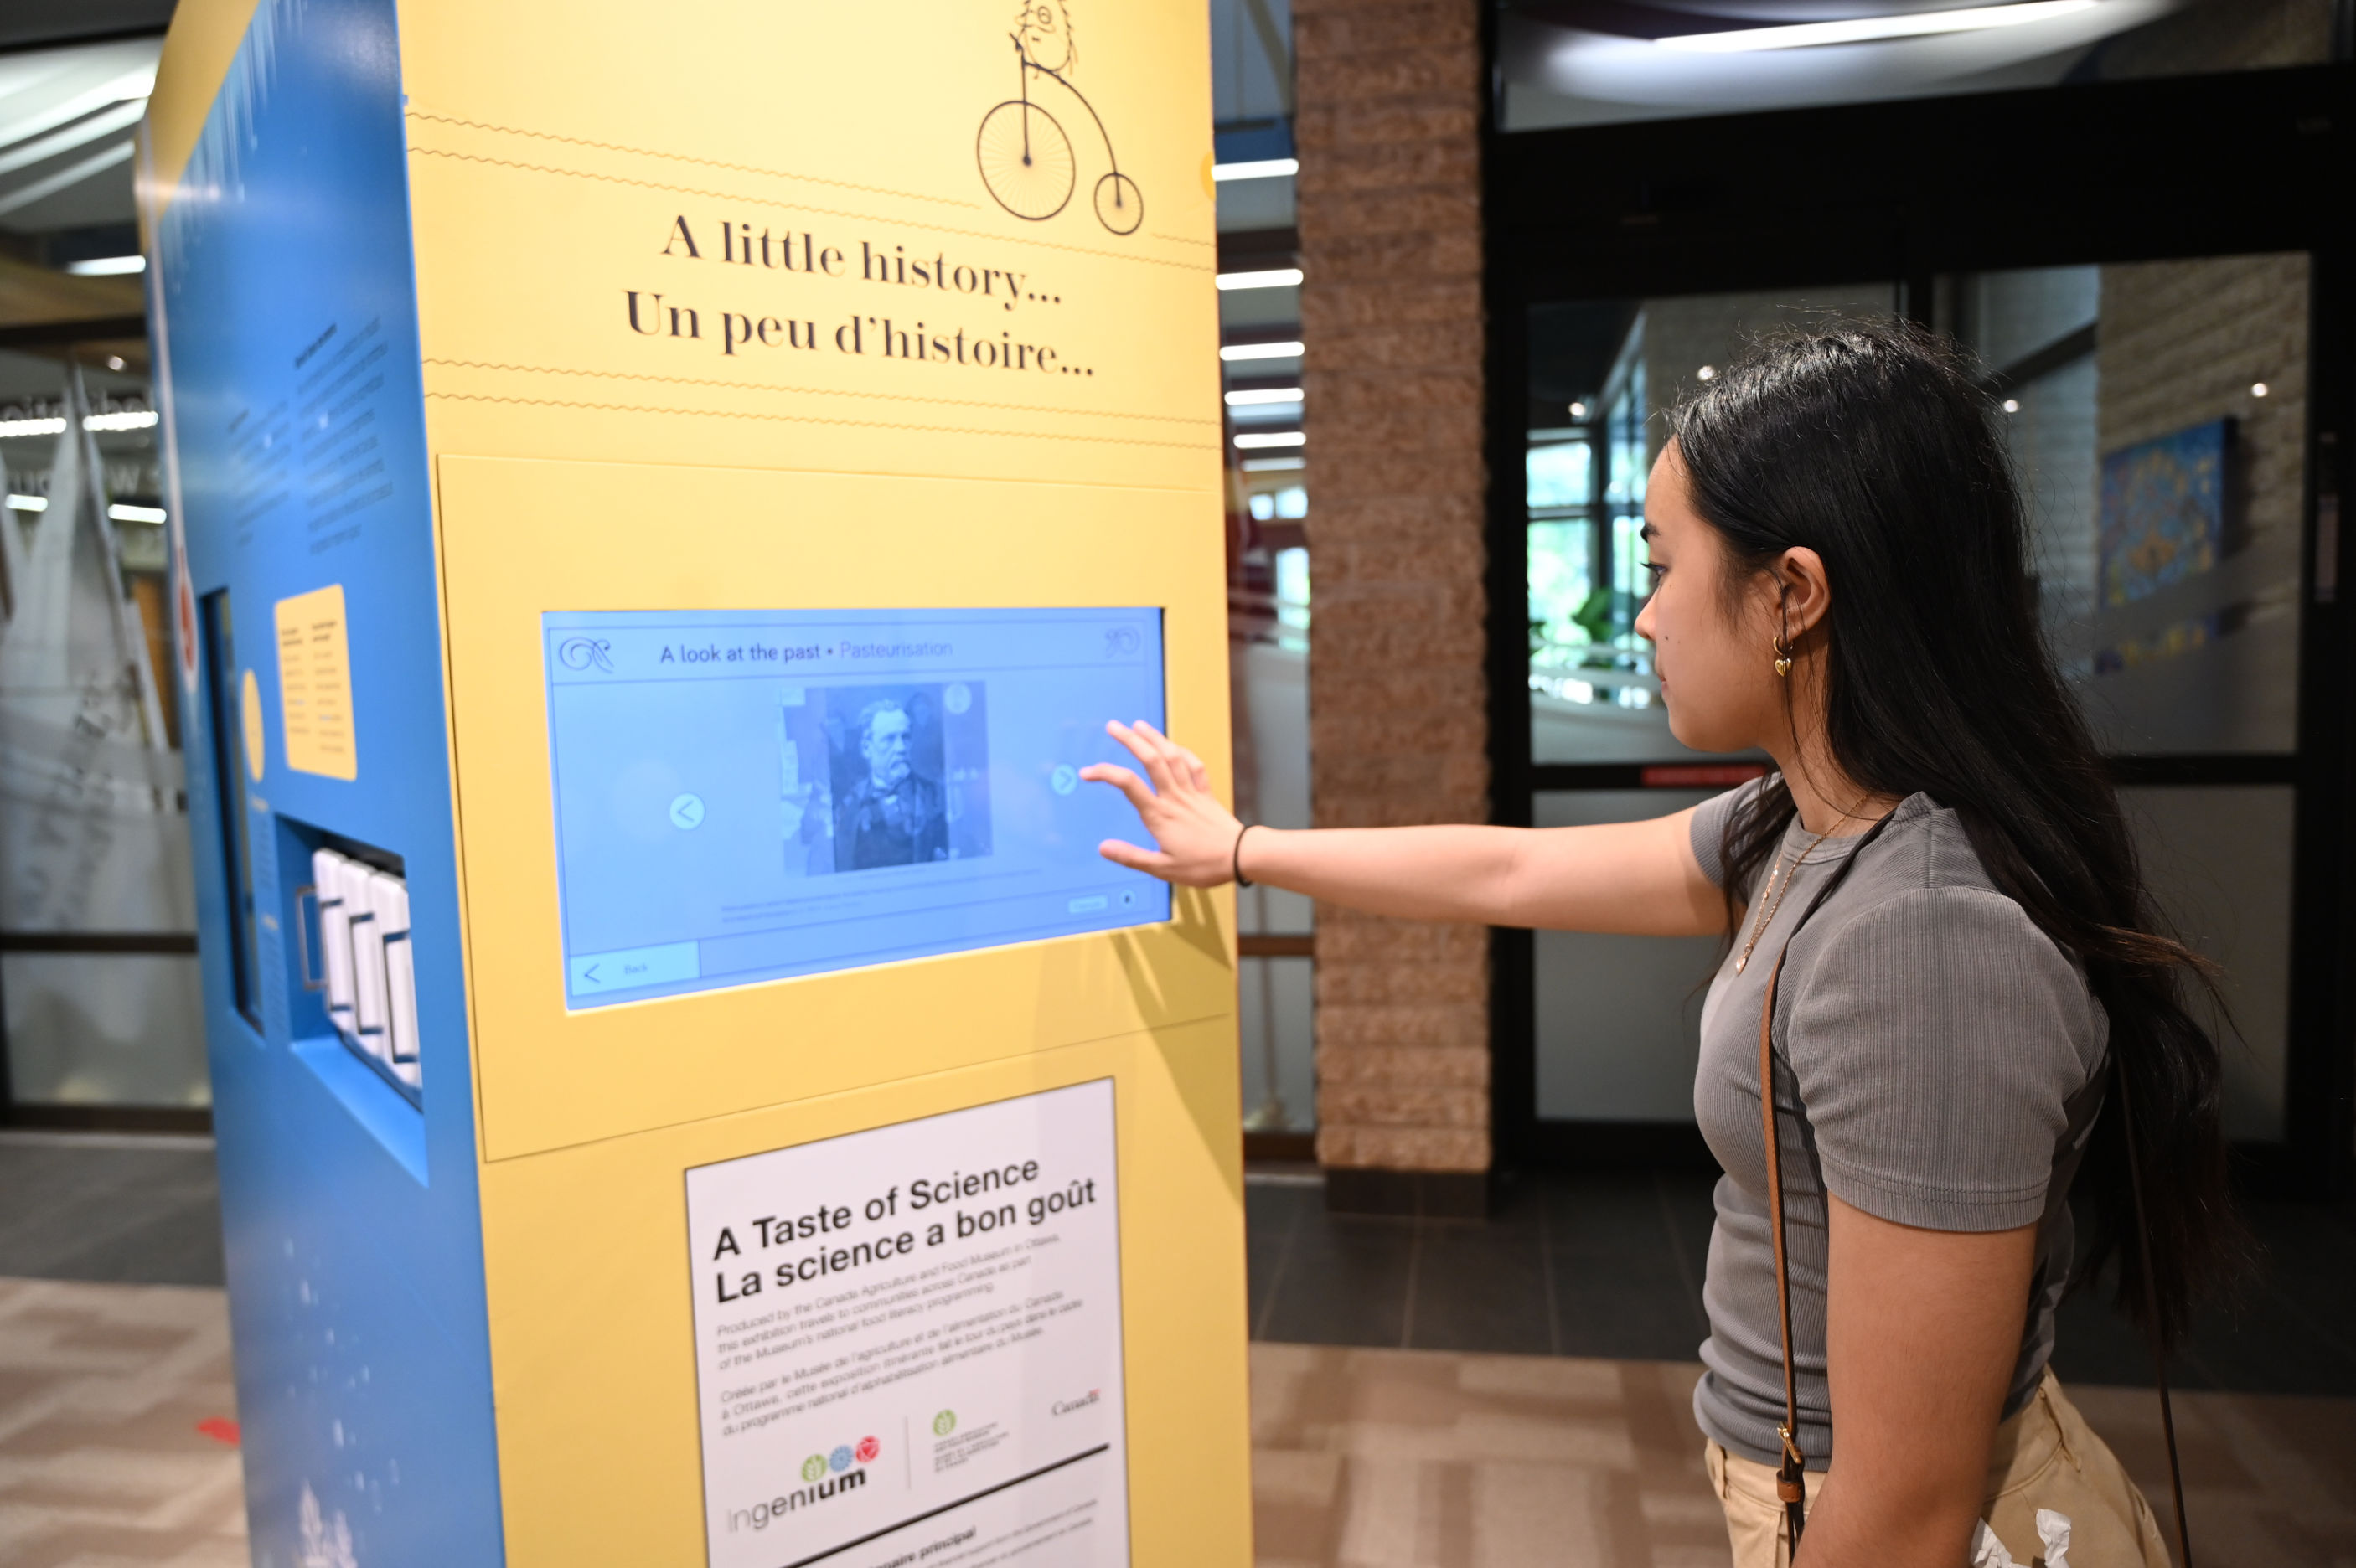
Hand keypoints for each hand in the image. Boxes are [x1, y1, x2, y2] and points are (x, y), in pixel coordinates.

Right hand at [1081, 719, 1244, 886]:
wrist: (1241, 856)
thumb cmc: (1204, 865)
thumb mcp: (1163, 869)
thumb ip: (1132, 857)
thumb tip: (1104, 848)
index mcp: (1159, 814)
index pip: (1128, 784)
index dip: (1105, 773)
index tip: (1088, 772)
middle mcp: (1174, 797)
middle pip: (1150, 759)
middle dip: (1130, 740)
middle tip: (1113, 727)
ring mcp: (1191, 792)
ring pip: (1172, 756)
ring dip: (1155, 738)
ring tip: (1139, 725)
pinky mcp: (1206, 794)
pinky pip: (1194, 766)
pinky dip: (1183, 752)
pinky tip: (1174, 746)